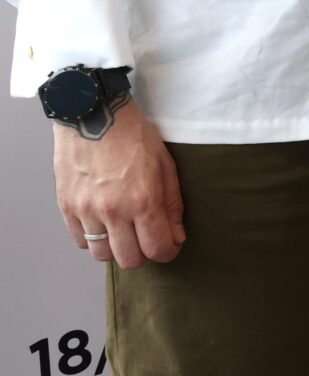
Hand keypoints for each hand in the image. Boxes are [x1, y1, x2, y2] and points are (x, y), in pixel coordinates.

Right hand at [55, 107, 184, 267]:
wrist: (94, 114)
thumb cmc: (134, 136)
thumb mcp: (165, 165)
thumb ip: (172, 205)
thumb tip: (176, 236)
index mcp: (143, 200)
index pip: (157, 249)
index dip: (168, 252)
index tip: (170, 245)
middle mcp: (113, 210)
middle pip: (129, 260)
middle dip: (143, 254)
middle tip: (147, 239)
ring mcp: (86, 210)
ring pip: (102, 255)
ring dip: (116, 249)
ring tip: (124, 232)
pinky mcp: (66, 207)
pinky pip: (80, 241)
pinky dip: (94, 238)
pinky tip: (103, 223)